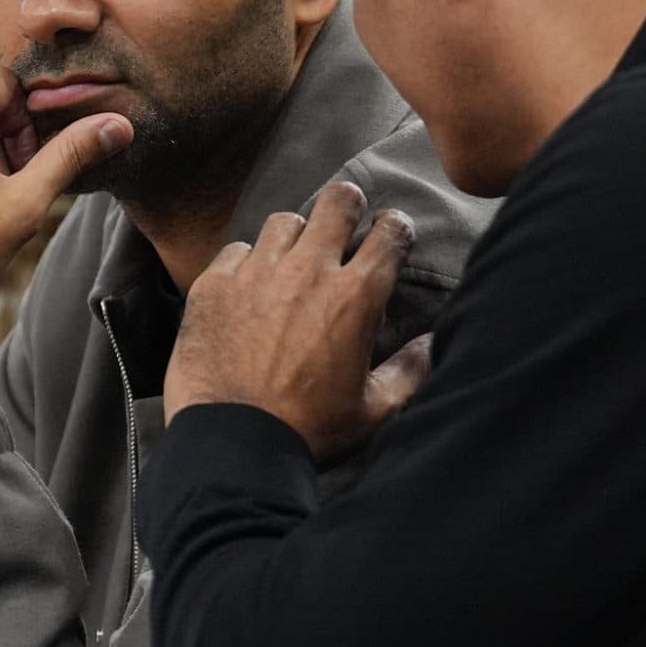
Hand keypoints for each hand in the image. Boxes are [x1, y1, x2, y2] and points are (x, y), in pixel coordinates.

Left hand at [165, 180, 433, 458]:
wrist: (232, 444)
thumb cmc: (308, 431)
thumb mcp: (373, 411)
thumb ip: (409, 372)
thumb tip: (432, 343)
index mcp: (355, 296)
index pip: (389, 232)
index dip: (395, 228)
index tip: (390, 235)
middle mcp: (308, 270)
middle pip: (337, 202)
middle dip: (347, 206)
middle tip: (345, 222)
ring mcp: (257, 272)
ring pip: (284, 222)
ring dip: (294, 237)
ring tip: (292, 261)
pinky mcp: (214, 284)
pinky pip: (236, 250)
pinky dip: (246, 263)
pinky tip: (247, 287)